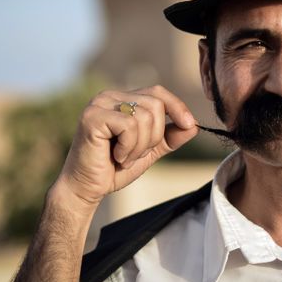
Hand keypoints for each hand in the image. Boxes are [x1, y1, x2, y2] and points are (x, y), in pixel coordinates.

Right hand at [53, 85, 197, 210]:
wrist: (86, 188)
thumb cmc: (114, 168)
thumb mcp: (150, 150)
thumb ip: (170, 137)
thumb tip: (194, 125)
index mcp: (122, 99)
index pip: (157, 93)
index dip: (177, 107)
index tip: (189, 125)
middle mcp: (110, 96)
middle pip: (155, 105)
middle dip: (154, 136)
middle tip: (135, 154)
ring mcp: (99, 104)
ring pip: (144, 116)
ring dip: (140, 146)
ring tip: (124, 157)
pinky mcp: (92, 117)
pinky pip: (129, 126)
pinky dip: (129, 147)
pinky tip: (116, 156)